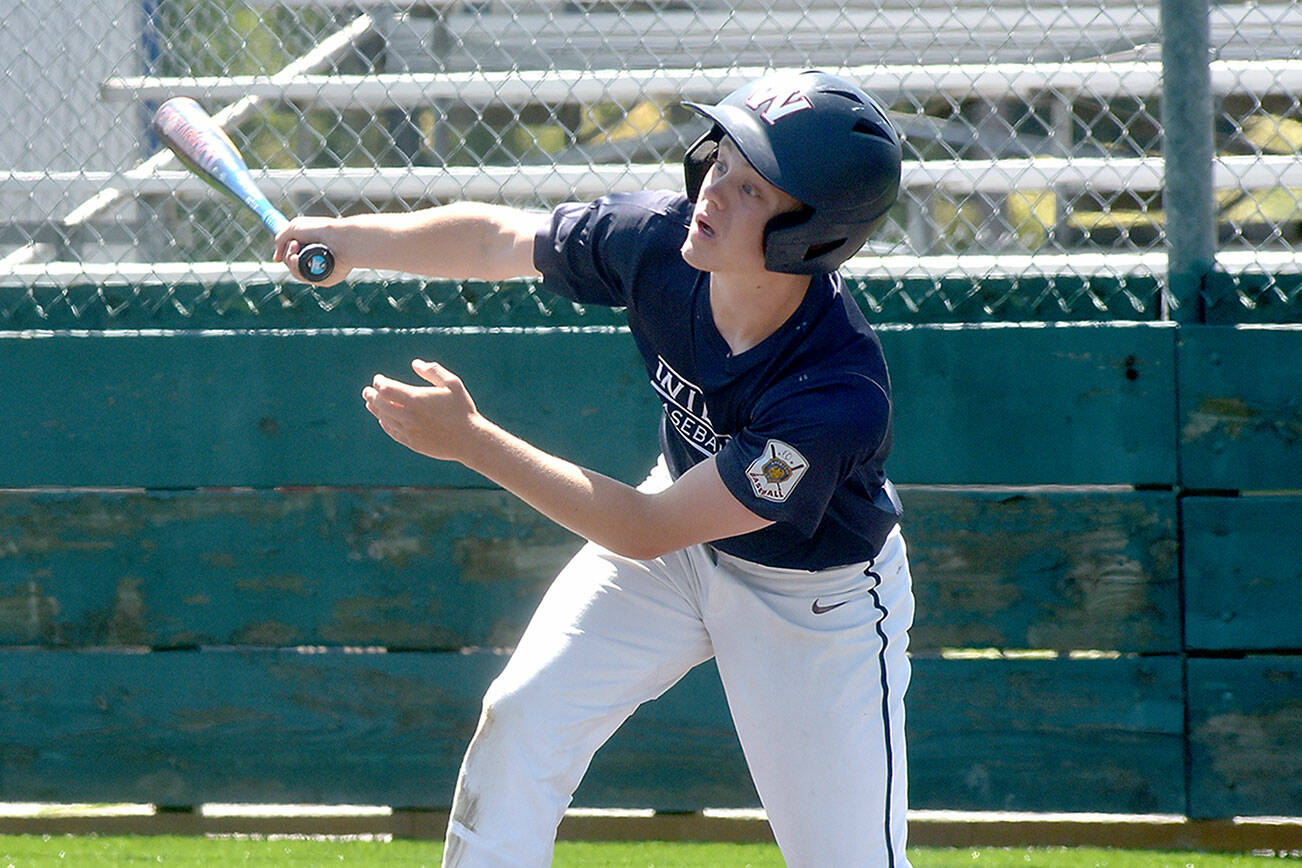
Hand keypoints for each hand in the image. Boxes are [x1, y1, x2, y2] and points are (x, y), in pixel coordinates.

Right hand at [274, 216, 351, 285]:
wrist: (338, 239)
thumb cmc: (320, 230)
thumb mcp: (294, 228)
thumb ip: (281, 240)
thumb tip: (276, 258)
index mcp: (310, 247)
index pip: (292, 254)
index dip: (286, 251)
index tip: (288, 246)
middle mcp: (315, 259)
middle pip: (291, 264)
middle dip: (287, 254)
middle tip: (294, 245)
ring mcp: (319, 270)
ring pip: (295, 272)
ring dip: (291, 261)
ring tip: (296, 251)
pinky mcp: (324, 279)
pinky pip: (304, 278)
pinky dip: (298, 269)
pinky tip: (299, 259)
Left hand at [362, 360, 481, 461]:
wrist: (469, 440)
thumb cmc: (462, 409)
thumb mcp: (452, 383)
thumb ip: (433, 371)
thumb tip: (415, 363)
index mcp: (416, 399)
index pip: (387, 389)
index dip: (379, 382)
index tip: (379, 379)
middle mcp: (408, 416)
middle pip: (381, 404)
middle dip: (372, 395)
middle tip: (367, 391)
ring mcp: (409, 431)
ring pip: (384, 419)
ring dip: (376, 409)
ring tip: (371, 403)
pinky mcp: (412, 443)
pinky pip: (393, 432)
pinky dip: (385, 424)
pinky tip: (384, 420)